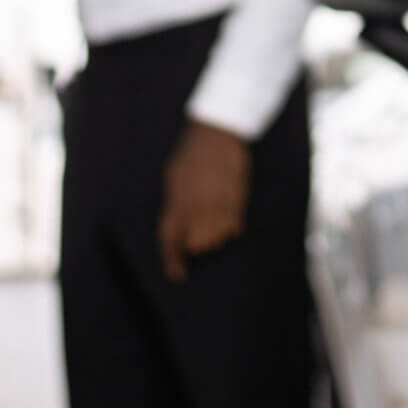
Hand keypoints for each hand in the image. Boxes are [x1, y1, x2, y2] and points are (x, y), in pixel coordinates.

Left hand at [159, 119, 250, 281]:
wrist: (217, 134)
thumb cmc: (192, 154)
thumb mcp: (173, 177)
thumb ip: (174, 204)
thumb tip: (177, 227)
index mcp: (176, 202)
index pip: (170, 240)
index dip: (172, 261)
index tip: (176, 274)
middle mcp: (196, 208)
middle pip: (196, 245)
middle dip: (196, 245)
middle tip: (197, 237)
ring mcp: (217, 205)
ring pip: (217, 239)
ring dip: (215, 236)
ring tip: (214, 218)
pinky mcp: (236, 201)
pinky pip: (234, 227)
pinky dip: (230, 226)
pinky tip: (228, 212)